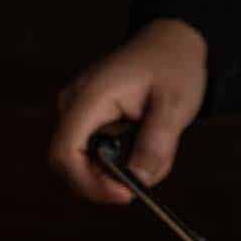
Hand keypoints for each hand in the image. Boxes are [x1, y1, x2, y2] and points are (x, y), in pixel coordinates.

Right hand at [49, 19, 207, 203]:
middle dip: (112, 181)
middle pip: (74, 167)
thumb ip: (157, 142)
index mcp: (90, 97)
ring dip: (129, 170)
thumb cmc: (173, 67)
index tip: (125, 195)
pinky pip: (104, 158)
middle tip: (152, 170)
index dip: (89, 183)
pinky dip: (131, 162)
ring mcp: (80, 116)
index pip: (66, 153)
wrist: (172, 44)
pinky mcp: (91, 124)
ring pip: (93, 166)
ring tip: (160, 145)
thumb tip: (139, 178)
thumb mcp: (175, 104)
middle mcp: (75, 107)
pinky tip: (152, 142)